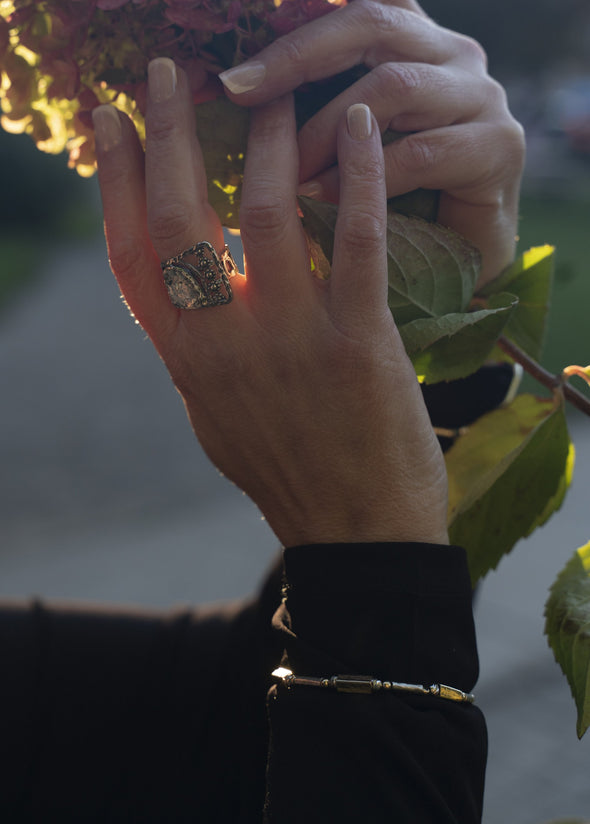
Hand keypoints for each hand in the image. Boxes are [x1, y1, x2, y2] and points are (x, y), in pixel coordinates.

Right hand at [92, 58, 447, 547]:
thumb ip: (194, 349)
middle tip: (164, 72)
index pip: (130, 254)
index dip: (115, 181)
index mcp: (185, 362)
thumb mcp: (216, 415)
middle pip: (179, 218)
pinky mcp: (358, 342)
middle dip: (165, 134)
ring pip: (262, 212)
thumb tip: (181, 293)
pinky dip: (358, 176)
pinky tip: (359, 128)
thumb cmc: (286, 472)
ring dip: (265, 137)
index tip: (111, 125)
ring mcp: (290, 340)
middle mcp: (223, 345)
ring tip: (270, 88)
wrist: (354, 532)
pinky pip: (353, 240)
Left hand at [218, 0, 524, 287]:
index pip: (357, 0)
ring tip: (284, 170)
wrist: (464, 261)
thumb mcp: (349, 146)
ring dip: (326, 128)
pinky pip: (421, 151)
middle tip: (239, 89)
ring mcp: (482, 97)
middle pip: (371, 21)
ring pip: (392, 86)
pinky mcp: (499, 148)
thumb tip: (231, 93)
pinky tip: (322, 199)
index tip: (234, 52)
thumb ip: (314, 107)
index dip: (297, 15)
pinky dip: (365, 178)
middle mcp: (453, 54)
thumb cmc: (397, 203)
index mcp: (414, 42)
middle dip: (296, 55)